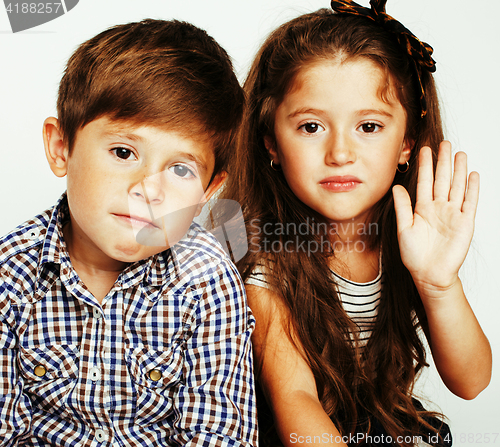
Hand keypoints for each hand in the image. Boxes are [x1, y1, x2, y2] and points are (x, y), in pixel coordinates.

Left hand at [393, 141, 478, 295]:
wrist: (430, 274)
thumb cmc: (414, 255)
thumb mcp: (404, 228)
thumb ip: (403, 207)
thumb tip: (397, 187)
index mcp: (422, 208)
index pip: (425, 182)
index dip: (425, 166)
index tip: (424, 149)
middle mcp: (438, 208)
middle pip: (442, 180)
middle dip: (443, 161)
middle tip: (444, 143)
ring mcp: (453, 214)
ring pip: (456, 186)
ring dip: (458, 170)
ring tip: (460, 153)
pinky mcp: (465, 223)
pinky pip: (470, 202)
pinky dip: (472, 188)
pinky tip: (472, 175)